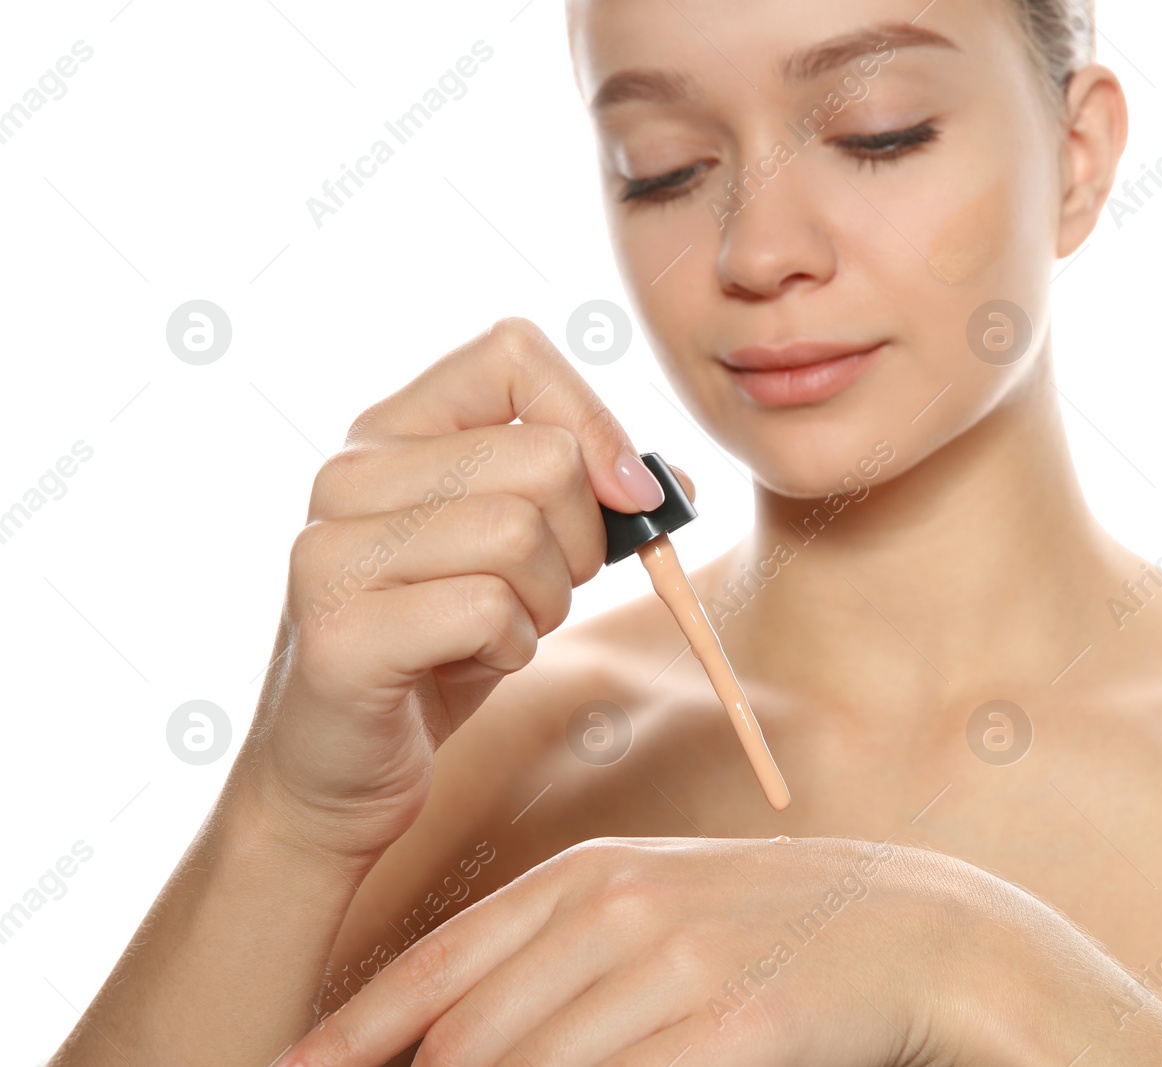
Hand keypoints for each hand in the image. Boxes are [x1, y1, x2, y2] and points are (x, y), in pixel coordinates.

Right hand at [240, 317, 692, 867]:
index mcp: (390, 433)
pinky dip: (510, 649)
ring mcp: (331, 549)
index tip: (625, 497)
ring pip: (521, 532)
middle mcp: (347, 474)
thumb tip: (668, 482)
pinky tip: (467, 667)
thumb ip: (587, 502)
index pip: (512, 353)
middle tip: (538, 593)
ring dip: (545, 603)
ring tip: (496, 631)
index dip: (592, 418)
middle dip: (581, 543)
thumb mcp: (522, 559)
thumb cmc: (439, 653)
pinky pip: (488, 609)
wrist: (338, 774)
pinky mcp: (339, 630)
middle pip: (544, 458)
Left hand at [279, 836, 984, 1066]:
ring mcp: (676, 967)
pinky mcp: (731, 1025)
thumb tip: (449, 1038)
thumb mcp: (650, 907)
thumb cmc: (763, 921)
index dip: (353, 1033)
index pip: (438, 964)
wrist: (908, 928)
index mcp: (588, 876)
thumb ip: (550, 957)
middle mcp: (618, 911)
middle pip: (469, 1037)